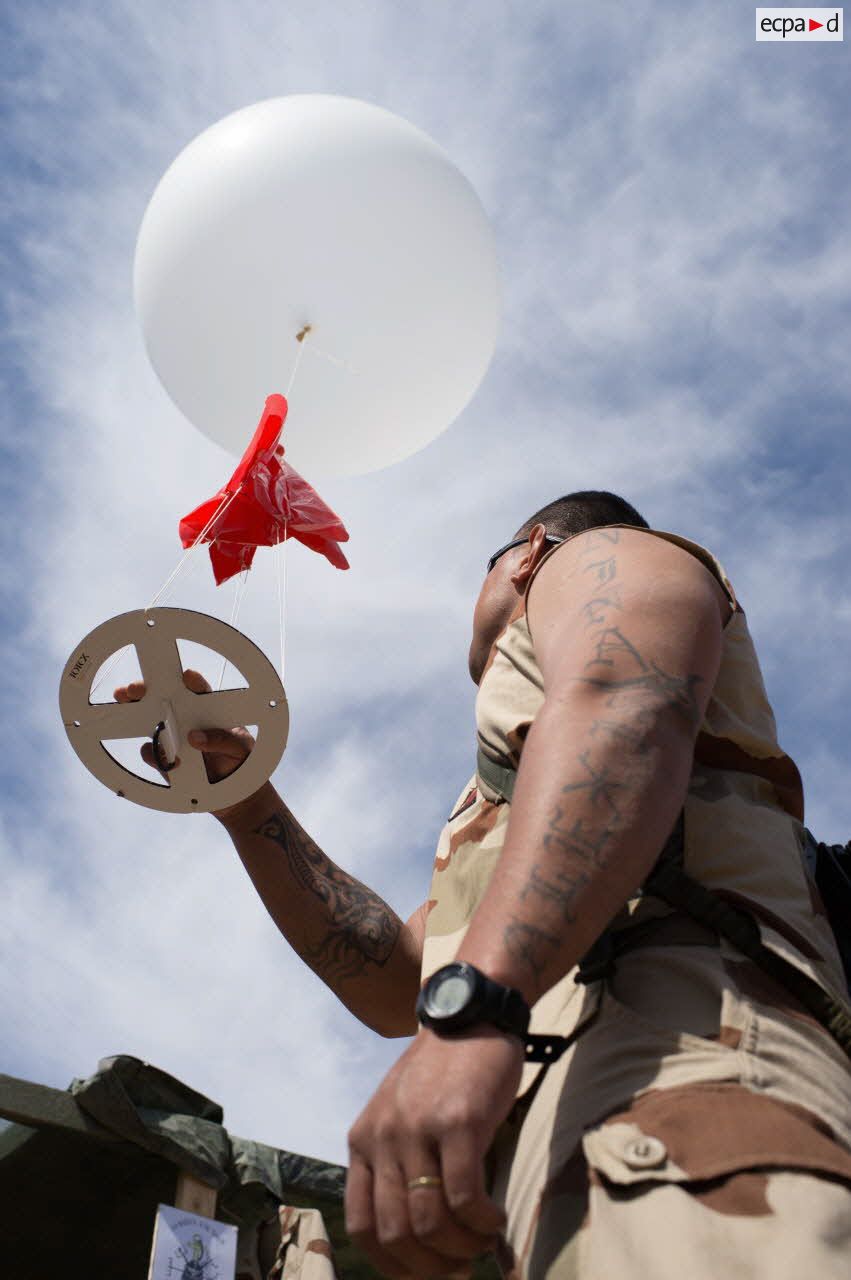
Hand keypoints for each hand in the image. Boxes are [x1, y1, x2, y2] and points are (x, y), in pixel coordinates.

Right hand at [113, 668, 254, 781]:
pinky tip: (157, 753)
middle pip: (164, 701)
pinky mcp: (165, 760)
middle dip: (147, 691)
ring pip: (151, 724)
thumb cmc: (241, 759)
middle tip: (134, 689)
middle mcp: (188, 721)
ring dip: (138, 714)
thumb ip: (223, 740)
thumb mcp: (242, 747)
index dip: (191, 682)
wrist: (234, 791)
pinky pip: (152, 754)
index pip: (199, 690)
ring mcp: (174, 739)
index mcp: (209, 710)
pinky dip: (151, 753)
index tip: (185, 677)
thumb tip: (195, 737)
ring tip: (130, 707)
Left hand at [345, 1027, 522, 1276]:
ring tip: (481, 1243)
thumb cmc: (442, 1071)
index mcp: (362, 1139)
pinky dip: (481, 1223)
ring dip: (460, 1247)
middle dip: (430, 1265)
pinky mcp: (458, 1122)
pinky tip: (495, 1221)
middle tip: (459, 1268)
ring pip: (429, 1221)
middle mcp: (383, 1136)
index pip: (362, 1225)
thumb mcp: (401, 1114)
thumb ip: (399, 1162)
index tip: (423, 1274)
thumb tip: (419, 1235)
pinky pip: (464, 1196)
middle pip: (396, 1232)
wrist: (470, 1014)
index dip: (392, 1264)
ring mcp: (418, 1128)